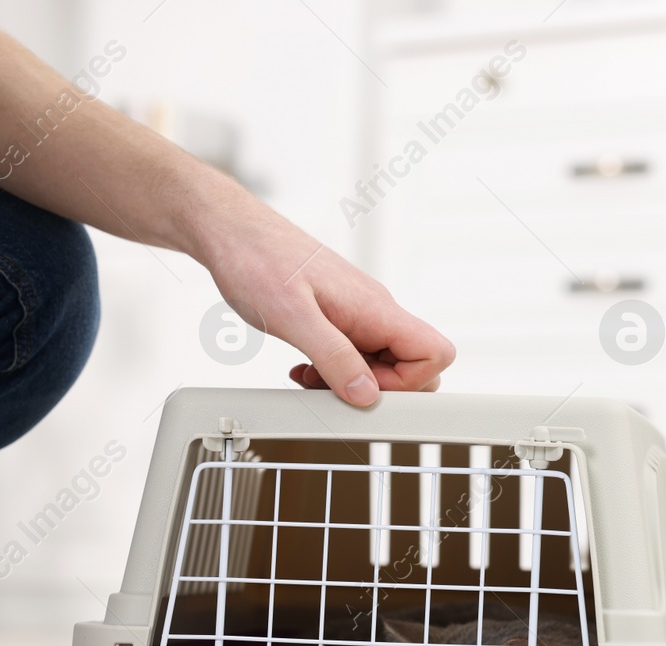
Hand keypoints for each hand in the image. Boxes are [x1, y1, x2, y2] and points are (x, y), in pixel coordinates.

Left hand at [188, 178, 455, 405]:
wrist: (230, 232)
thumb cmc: (257, 260)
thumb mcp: (293, 318)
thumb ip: (335, 358)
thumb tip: (367, 395)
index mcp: (375, 308)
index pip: (434, 353)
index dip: (409, 384)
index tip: (367, 389)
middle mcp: (374, 310)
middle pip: (414, 364)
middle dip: (379, 389)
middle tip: (337, 387)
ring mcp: (358, 313)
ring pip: (380, 363)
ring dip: (350, 380)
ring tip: (312, 378)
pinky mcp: (338, 315)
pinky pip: (354, 353)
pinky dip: (332, 369)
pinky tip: (304, 367)